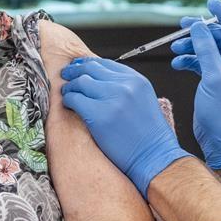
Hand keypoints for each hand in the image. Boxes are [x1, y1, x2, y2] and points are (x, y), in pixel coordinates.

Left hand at [59, 58, 191, 196]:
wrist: (154, 157)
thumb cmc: (149, 136)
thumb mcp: (143, 100)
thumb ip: (125, 88)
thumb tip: (98, 81)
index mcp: (137, 80)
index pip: (106, 63)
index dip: (89, 64)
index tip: (79, 68)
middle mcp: (125, 85)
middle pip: (91, 69)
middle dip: (75, 71)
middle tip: (66, 75)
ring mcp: (112, 99)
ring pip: (81, 82)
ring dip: (70, 86)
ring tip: (66, 93)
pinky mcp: (99, 115)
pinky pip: (75, 99)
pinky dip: (68, 100)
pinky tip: (69, 104)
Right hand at [170, 0, 220, 169]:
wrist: (220, 141)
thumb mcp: (215, 77)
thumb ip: (206, 49)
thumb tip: (197, 25)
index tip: (211, 1)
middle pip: (220, 38)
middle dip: (200, 33)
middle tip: (181, 25)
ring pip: (208, 49)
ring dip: (191, 47)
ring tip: (175, 49)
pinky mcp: (214, 80)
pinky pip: (201, 62)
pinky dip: (188, 61)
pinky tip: (177, 63)